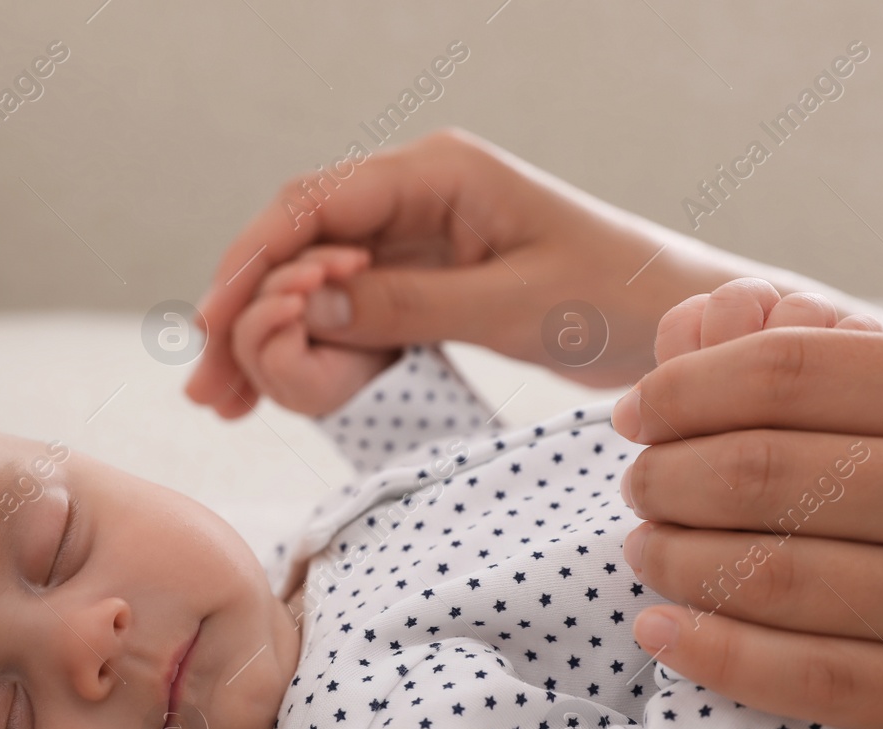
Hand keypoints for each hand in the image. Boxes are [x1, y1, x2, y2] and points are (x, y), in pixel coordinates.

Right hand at [185, 128, 879, 418]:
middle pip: (299, 243)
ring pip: (316, 280)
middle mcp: (417, 193)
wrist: (679, 315)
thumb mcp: (511, 306)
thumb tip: (304, 306)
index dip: (252, 264)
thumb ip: (407, 303)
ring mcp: (421, 236)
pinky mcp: (431, 278)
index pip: (313, 206)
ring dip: (267, 337)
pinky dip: (313, 347)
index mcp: (436, 172)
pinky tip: (275, 391)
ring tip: (221, 402)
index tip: (211, 326)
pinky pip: (353, 307)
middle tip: (204, 387)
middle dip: (244, 310)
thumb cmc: (615, 296)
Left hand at [611, 282, 882, 728]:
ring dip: (673, 562)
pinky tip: (662, 631)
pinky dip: (712, 654)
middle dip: (663, 478)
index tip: (636, 412)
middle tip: (638, 485)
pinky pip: (807, 678)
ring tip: (645, 550)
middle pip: (757, 474)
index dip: (681, 390)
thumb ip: (849, 361)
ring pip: (768, 578)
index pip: (782, 373)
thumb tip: (697, 324)